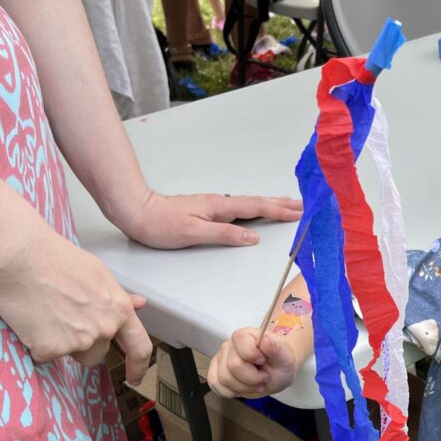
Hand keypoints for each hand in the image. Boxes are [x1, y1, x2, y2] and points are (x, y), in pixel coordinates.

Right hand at [0, 227, 152, 383]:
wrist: (20, 256)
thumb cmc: (56, 258)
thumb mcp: (98, 275)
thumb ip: (118, 297)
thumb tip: (138, 304)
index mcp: (119, 310)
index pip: (140, 347)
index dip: (138, 366)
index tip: (134, 376)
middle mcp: (104, 329)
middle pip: (98, 353)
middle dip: (84, 343)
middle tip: (64, 317)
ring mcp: (79, 341)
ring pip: (74, 356)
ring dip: (63, 346)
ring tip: (48, 317)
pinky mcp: (51, 349)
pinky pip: (45, 356)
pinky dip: (36, 344)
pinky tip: (31, 320)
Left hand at [115, 190, 301, 249]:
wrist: (136, 211)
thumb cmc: (160, 224)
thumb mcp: (193, 232)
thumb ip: (224, 234)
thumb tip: (252, 238)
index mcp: (219, 207)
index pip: (256, 208)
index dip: (279, 211)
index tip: (299, 212)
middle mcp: (220, 203)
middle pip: (257, 202)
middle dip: (282, 204)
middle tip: (304, 205)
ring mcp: (214, 206)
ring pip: (250, 204)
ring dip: (272, 204)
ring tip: (288, 205)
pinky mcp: (209, 210)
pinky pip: (241, 208)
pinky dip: (256, 208)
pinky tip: (258, 210)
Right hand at [208, 329, 297, 398]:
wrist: (275, 374)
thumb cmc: (279, 364)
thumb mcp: (285, 358)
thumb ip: (277, 349)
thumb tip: (266, 340)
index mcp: (247, 335)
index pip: (240, 341)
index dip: (253, 356)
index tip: (263, 361)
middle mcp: (230, 345)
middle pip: (233, 366)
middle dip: (252, 378)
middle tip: (264, 376)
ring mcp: (221, 359)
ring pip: (224, 379)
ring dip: (244, 387)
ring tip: (255, 383)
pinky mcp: (215, 372)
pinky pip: (216, 385)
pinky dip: (231, 392)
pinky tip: (243, 388)